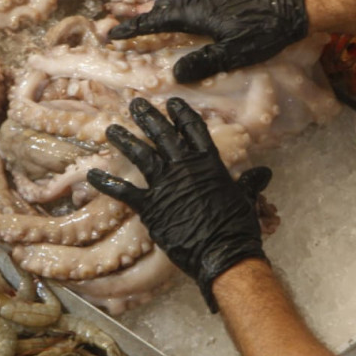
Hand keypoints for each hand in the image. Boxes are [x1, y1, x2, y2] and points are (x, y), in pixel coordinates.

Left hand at [87, 97, 272, 312]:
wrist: (222, 252)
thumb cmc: (237, 227)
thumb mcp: (246, 199)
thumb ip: (250, 183)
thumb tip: (265, 173)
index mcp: (209, 162)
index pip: (194, 130)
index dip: (181, 114)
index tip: (171, 103)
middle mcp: (185, 168)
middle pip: (163, 135)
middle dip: (148, 117)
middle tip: (135, 104)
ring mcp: (165, 185)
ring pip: (141, 154)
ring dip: (125, 140)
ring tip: (111, 129)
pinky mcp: (150, 206)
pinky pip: (123, 190)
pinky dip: (106, 182)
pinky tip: (91, 174)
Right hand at [109, 0, 309, 82]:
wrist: (294, 4)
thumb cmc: (264, 31)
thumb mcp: (233, 53)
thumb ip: (203, 62)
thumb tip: (176, 73)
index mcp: (195, 11)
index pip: (156, 19)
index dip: (135, 28)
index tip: (114, 33)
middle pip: (164, 1)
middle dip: (146, 12)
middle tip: (131, 19)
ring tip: (159, 7)